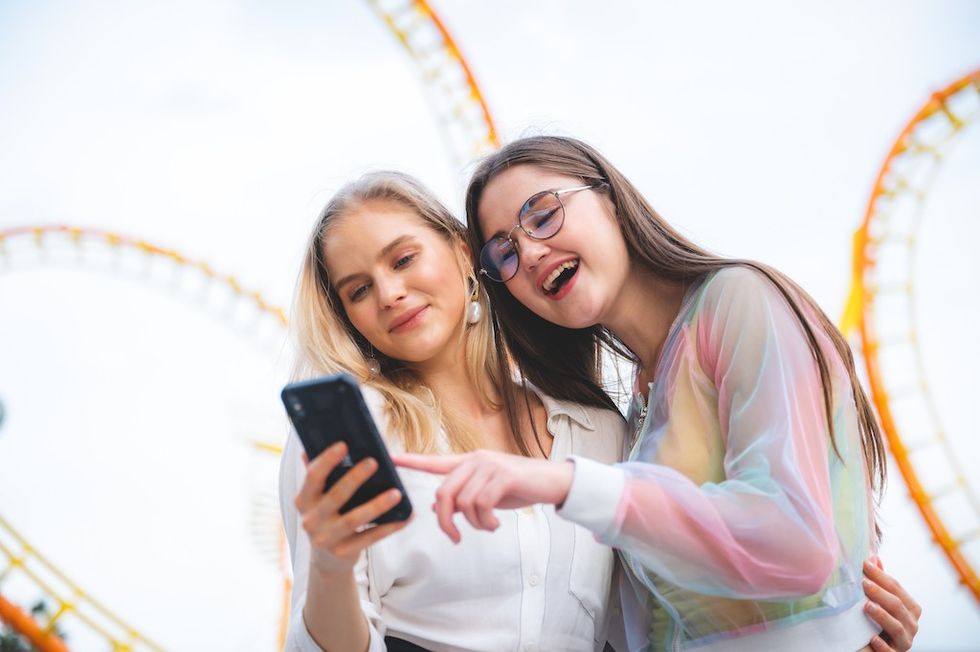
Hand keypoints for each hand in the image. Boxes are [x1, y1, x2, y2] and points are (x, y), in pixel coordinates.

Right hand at [295, 442, 409, 574]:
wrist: (326, 560)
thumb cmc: (326, 517)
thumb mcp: (316, 498)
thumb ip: (317, 474)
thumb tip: (311, 446)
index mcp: (304, 500)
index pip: (313, 476)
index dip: (327, 460)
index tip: (344, 444)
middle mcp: (311, 519)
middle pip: (336, 495)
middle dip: (355, 478)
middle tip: (374, 462)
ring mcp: (326, 538)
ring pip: (355, 518)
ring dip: (377, 505)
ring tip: (397, 492)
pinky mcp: (344, 552)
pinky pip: (371, 537)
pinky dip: (390, 526)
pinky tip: (405, 517)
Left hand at [394, 450, 572, 542]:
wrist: (552, 482)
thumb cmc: (518, 487)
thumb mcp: (487, 493)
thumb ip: (462, 497)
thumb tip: (436, 508)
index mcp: (468, 462)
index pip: (434, 461)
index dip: (412, 462)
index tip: (391, 459)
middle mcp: (475, 459)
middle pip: (444, 492)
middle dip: (446, 520)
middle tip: (455, 537)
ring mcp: (489, 466)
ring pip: (464, 502)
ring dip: (474, 523)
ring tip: (488, 526)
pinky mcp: (503, 476)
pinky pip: (482, 505)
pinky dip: (486, 522)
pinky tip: (495, 524)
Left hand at [862, 557, 920, 650]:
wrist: (876, 648)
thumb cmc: (879, 620)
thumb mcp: (880, 600)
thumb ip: (879, 581)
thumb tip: (872, 557)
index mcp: (910, 608)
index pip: (897, 588)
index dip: (881, 575)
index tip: (865, 564)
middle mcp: (911, 625)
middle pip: (898, 606)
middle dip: (881, 593)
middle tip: (864, 583)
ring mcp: (904, 641)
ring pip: (897, 627)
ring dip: (882, 616)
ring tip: (866, 606)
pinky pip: (890, 651)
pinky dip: (882, 645)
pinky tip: (871, 638)